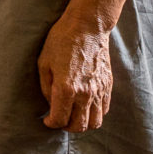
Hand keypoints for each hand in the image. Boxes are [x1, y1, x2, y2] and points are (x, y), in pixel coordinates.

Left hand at [37, 11, 113, 131]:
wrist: (87, 26)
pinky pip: (104, 110)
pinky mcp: (108, 85)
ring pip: (95, 122)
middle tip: (59, 120)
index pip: (60, 120)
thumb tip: (51, 104)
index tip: (47, 120)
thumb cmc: (61, 41)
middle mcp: (85, 93)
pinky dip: (95, 114)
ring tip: (73, 116)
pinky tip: (85, 107)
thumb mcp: (44, 63)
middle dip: (66, 127)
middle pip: (79, 126)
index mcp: (66, 88)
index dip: (51, 124)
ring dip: (83, 124)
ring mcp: (99, 90)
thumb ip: (46, 89)